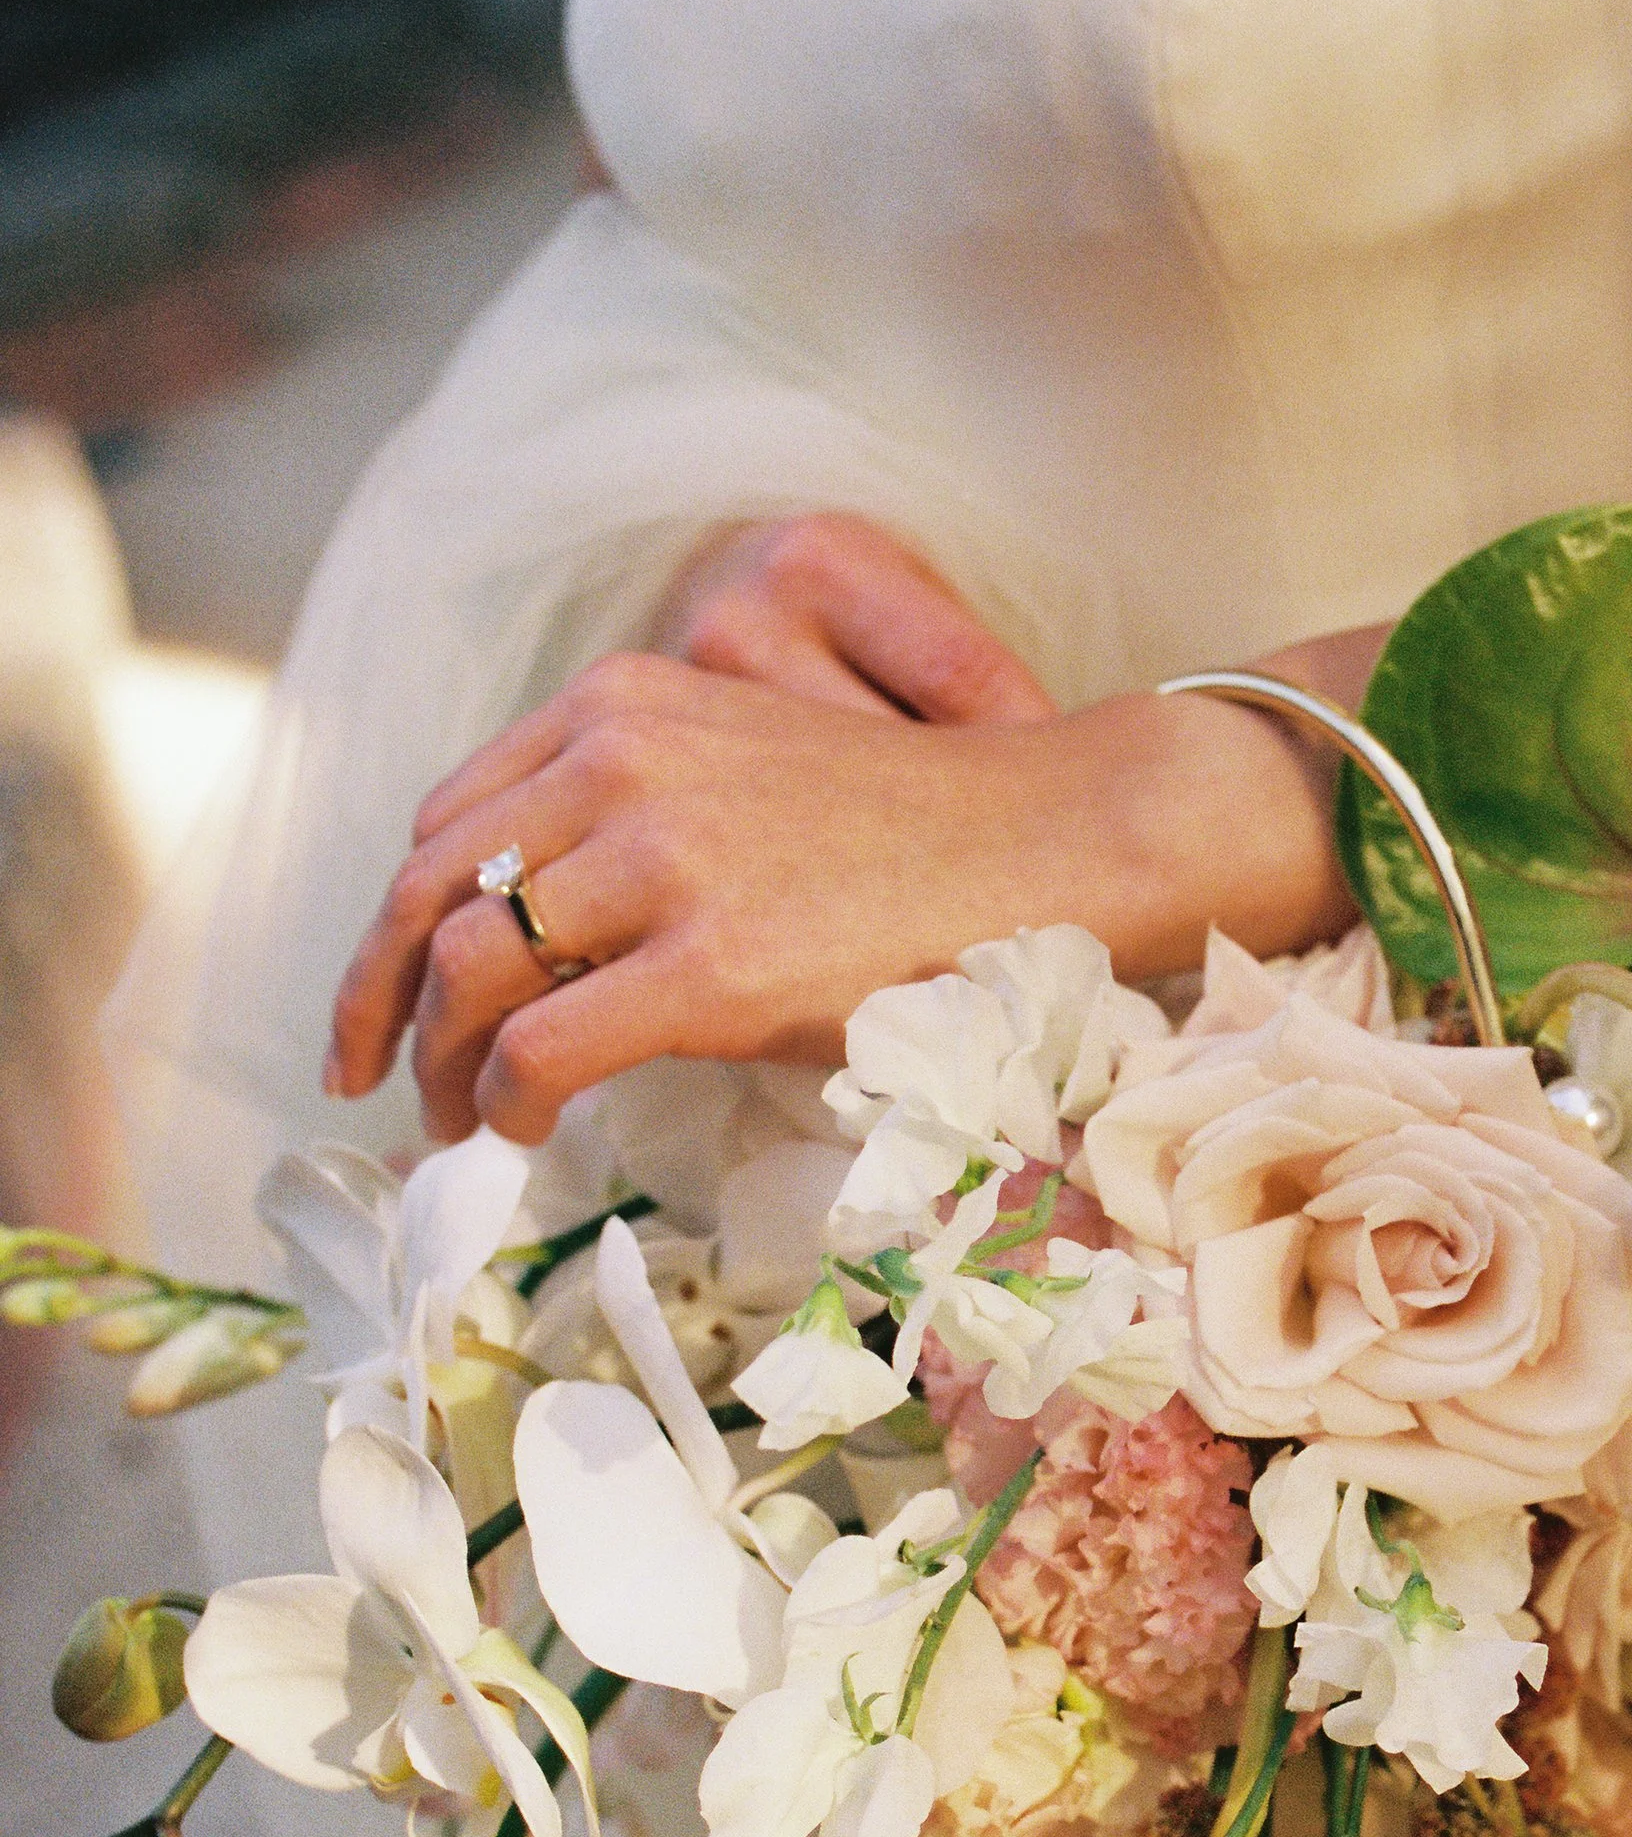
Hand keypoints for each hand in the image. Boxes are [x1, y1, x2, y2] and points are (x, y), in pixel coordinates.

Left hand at [326, 513, 1373, 1142]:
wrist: (1052, 839)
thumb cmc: (916, 830)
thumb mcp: (746, 766)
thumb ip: (638, 808)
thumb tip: (543, 925)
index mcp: (622, 705)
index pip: (453, 820)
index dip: (400, 919)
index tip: (392, 990)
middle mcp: (622, 762)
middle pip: (435, 895)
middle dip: (381, 1001)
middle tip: (375, 1079)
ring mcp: (664, 862)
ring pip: (475, 976)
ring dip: (446, 1068)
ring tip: (459, 1125)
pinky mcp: (710, 965)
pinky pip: (546, 1047)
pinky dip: (511, 1102)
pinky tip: (527, 1131)